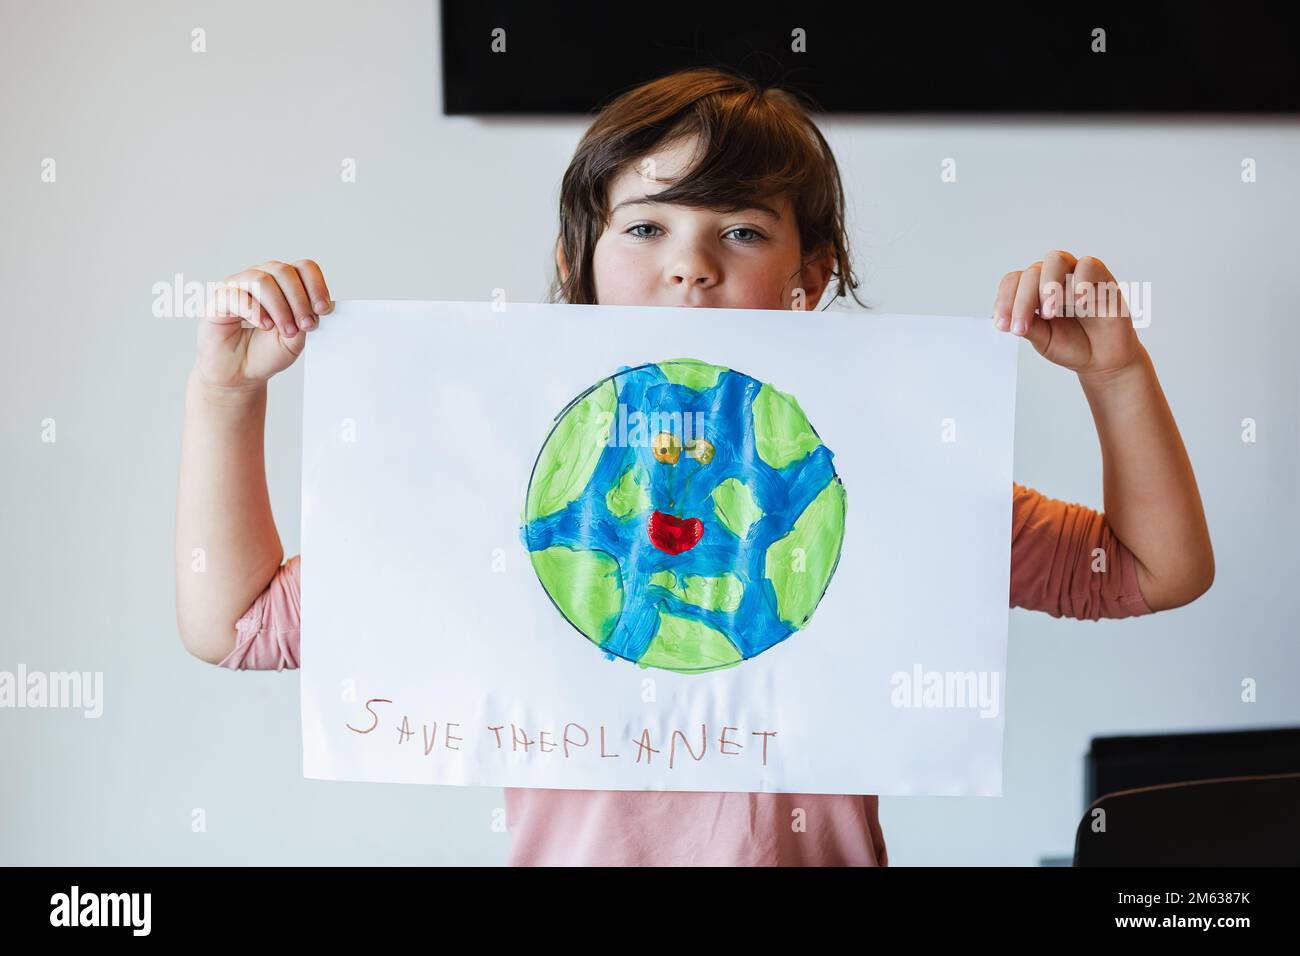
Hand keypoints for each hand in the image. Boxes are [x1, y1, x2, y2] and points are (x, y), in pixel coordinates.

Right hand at [193, 259, 331, 390]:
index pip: (303, 268)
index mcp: (283, 284)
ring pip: (262, 280)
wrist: (240, 373)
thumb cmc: (266, 353)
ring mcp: (238, 286)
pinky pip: (236, 295)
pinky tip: (265, 326)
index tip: (323, 309)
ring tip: (286, 330)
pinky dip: (255, 311)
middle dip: (299, 300)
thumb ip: (305, 320)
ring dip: (279, 307)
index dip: (316, 285)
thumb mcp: (296, 340)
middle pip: (284, 271)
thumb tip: (318, 306)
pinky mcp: (219, 299)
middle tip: (306, 325)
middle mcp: (260, 278)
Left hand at [992, 251, 1141, 378]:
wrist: (1102, 358)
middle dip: (1023, 301)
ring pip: (1056, 260)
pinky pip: (1089, 265)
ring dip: (1048, 285)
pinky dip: (1081, 281)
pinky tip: (1078, 301)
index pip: (1013, 282)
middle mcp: (1053, 279)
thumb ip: (1028, 327)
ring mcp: (1076, 276)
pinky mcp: (1101, 278)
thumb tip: (1006, 320)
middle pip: (1031, 272)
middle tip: (1023, 326)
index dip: (1005, 300)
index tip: (1003, 325)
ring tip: (1049, 312)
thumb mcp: (1043, 340)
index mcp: (1034, 291)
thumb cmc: (1072, 345)